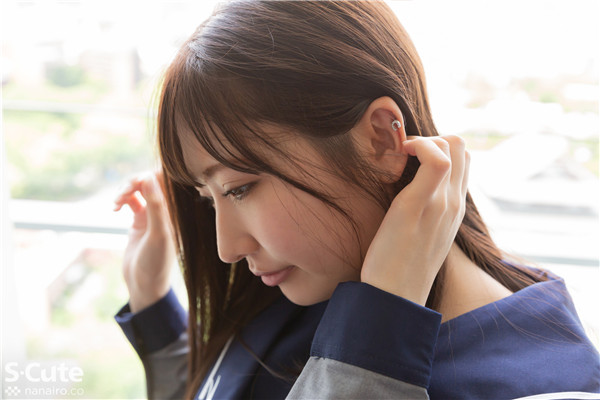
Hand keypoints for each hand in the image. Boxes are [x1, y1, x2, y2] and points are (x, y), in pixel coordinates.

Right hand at [113, 172, 175, 312]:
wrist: (144, 284)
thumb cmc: (156, 262)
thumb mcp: (157, 233)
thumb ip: (155, 205)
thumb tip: (148, 176)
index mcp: (176, 210)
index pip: (168, 180)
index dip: (153, 174)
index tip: (139, 179)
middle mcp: (166, 209)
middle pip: (151, 181)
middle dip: (134, 182)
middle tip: (123, 193)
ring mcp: (153, 214)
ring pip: (139, 189)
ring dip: (125, 190)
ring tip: (116, 203)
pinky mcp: (140, 221)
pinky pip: (131, 200)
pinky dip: (122, 200)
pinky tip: (115, 209)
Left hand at [360, 135, 469, 305]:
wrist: (395, 296)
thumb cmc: (400, 267)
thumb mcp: (420, 237)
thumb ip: (423, 214)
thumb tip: (406, 195)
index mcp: (454, 210)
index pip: (463, 161)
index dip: (439, 148)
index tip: (411, 158)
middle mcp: (454, 203)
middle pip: (462, 147)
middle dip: (432, 138)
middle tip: (405, 154)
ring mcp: (441, 203)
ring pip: (453, 146)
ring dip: (424, 139)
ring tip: (401, 155)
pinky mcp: (419, 204)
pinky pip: (435, 159)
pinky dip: (418, 145)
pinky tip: (398, 154)